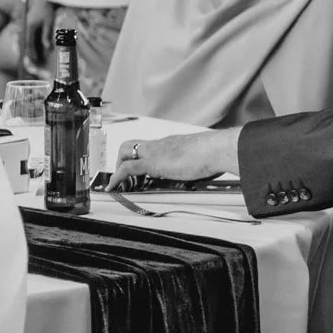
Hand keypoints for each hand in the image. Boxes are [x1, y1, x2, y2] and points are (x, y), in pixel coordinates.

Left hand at [109, 128, 241, 189]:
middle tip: (125, 177)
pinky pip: (127, 168)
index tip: (138, 171)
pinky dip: (117, 178)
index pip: (149, 147)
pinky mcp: (153, 163)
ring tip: (118, 184)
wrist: (218, 149)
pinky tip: (114, 187)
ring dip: (119, 167)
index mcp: (172, 144)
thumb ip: (200, 166)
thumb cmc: (217, 154)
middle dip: (123, 159)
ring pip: (126, 151)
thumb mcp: (204, 160)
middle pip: (131, 144)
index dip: (139, 157)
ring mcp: (155, 152)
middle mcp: (160, 145)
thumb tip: (207, 173)